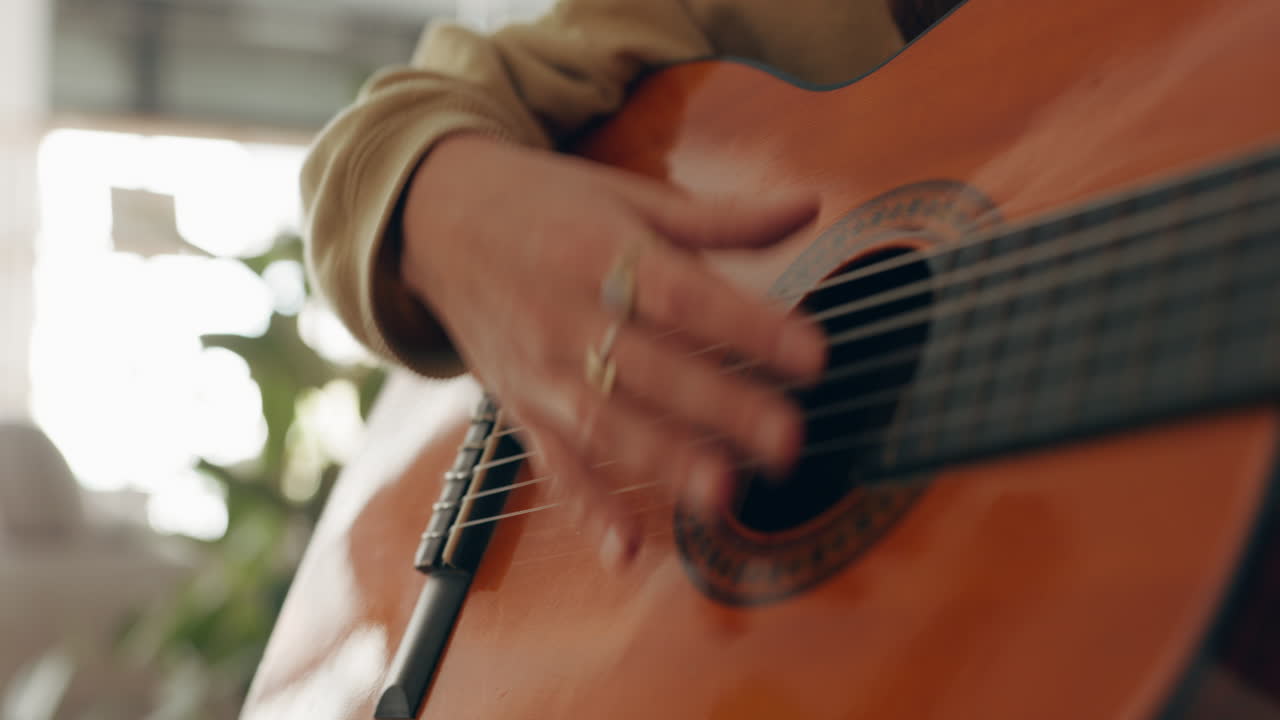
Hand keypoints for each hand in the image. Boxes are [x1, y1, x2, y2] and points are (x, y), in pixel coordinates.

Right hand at [401, 134, 826, 568]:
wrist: (434, 217)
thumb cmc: (544, 206)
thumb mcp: (628, 198)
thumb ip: (720, 217)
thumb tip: (809, 206)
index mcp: (602, 252)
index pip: (685, 296)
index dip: (749, 327)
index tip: (813, 356)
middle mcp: (568, 314)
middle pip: (651, 368)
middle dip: (722, 407)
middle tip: (789, 441)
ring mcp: (540, 369)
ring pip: (605, 423)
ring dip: (664, 463)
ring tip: (723, 496)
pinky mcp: (520, 408)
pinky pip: (553, 463)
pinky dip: (589, 509)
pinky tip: (629, 549)